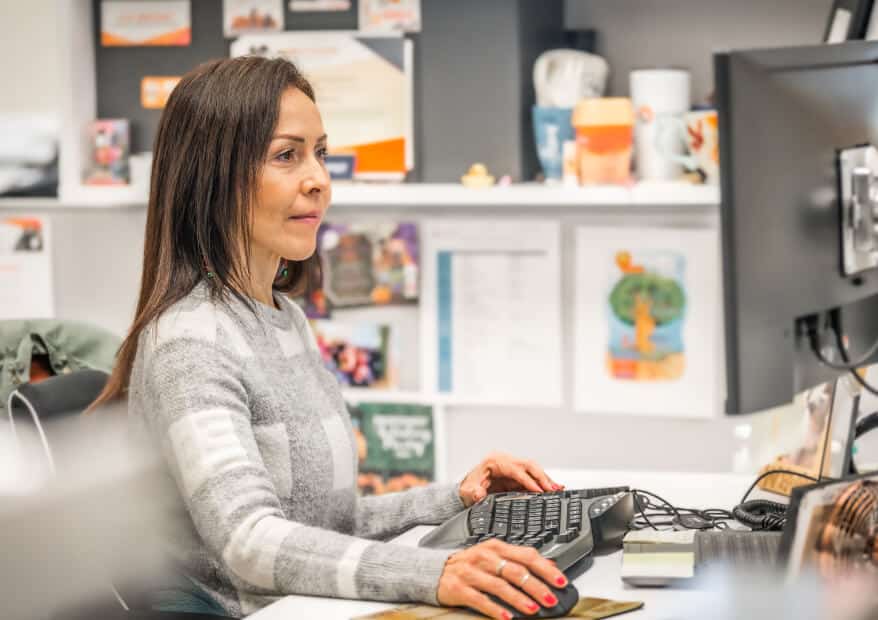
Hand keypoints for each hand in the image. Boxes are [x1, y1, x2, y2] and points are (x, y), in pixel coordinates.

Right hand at [437, 539, 568, 618]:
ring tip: (533, 609)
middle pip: (516, 570)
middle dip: (536, 586)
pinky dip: (495, 609)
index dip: (545, 569)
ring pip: (500, 585)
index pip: (526, 555)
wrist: (435, 570)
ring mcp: (471, 572)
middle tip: (551, 598)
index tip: (560, 581)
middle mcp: (484, 557)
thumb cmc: (469, 565)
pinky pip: (480, 600)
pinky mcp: (459, 588)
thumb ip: (519, 560)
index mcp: (496, 547)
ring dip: (519, 598)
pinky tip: (507, 617)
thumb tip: (550, 566)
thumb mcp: (494, 556)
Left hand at [458, 452, 561, 506]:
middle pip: (528, 465)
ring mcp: (512, 466)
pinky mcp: (516, 473)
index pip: (515, 470)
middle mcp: (505, 460)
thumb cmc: (468, 487)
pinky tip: (553, 487)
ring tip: (557, 489)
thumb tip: (479, 494)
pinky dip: (543, 481)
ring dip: (545, 479)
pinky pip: (532, 475)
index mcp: (494, 462)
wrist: (468, 486)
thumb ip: (473, 493)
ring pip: (533, 469)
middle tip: (552, 490)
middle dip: (542, 477)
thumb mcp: (467, 491)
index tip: (538, 491)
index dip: (528, 481)